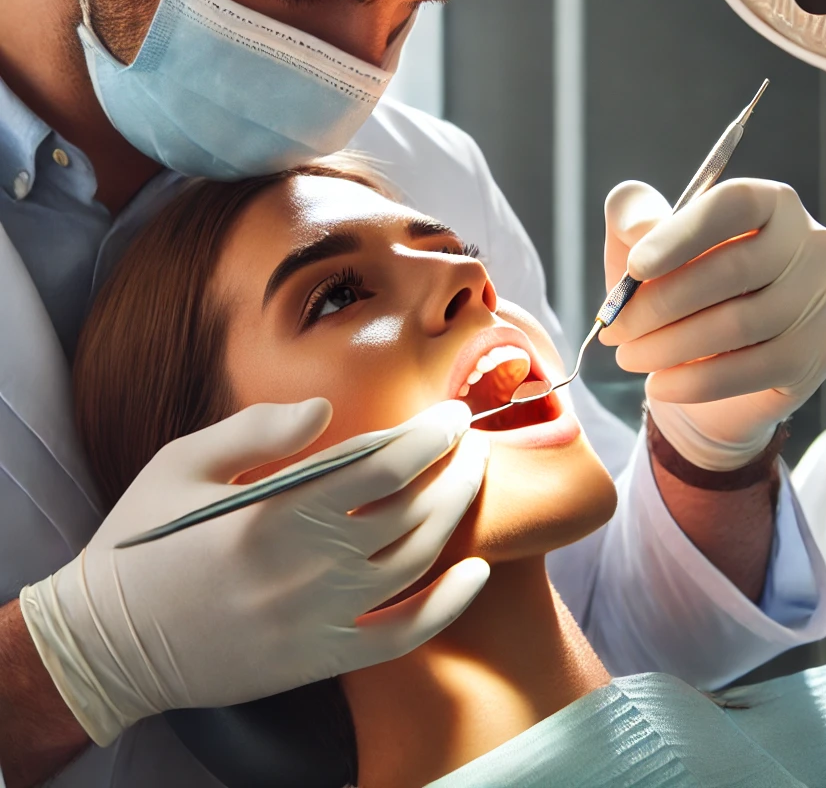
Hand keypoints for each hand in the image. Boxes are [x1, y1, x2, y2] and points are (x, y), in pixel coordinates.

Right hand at [19, 399, 488, 745]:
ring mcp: (316, 619)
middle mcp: (305, 567)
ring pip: (415, 562)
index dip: (429, 435)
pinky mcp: (318, 659)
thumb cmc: (142, 542)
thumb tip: (325, 409)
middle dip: (454, 466)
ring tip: (470, 478)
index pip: (382, 467)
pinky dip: (447, 607)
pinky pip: (401, 637)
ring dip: (456, 515)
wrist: (105, 646)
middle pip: (411, 510)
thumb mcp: (182, 463)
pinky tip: (478, 573)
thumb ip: (257, 430)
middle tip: (470, 436)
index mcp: (273, 512)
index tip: (451, 411)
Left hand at [601, 179, 825, 469]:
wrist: (704, 369)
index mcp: (771, 202)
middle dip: (660, 303)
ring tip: (629, 356)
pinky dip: (694, 382)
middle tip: (614, 328)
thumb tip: (641, 230)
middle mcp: (810, 245)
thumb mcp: (639, 246)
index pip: (735, 204)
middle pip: (733, 268)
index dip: (682, 235)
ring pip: (738, 324)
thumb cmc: (674, 292)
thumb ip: (632, 215)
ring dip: (669, 346)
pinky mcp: (815, 357)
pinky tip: (659, 385)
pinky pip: (749, 370)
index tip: (635, 267)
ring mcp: (820, 302)